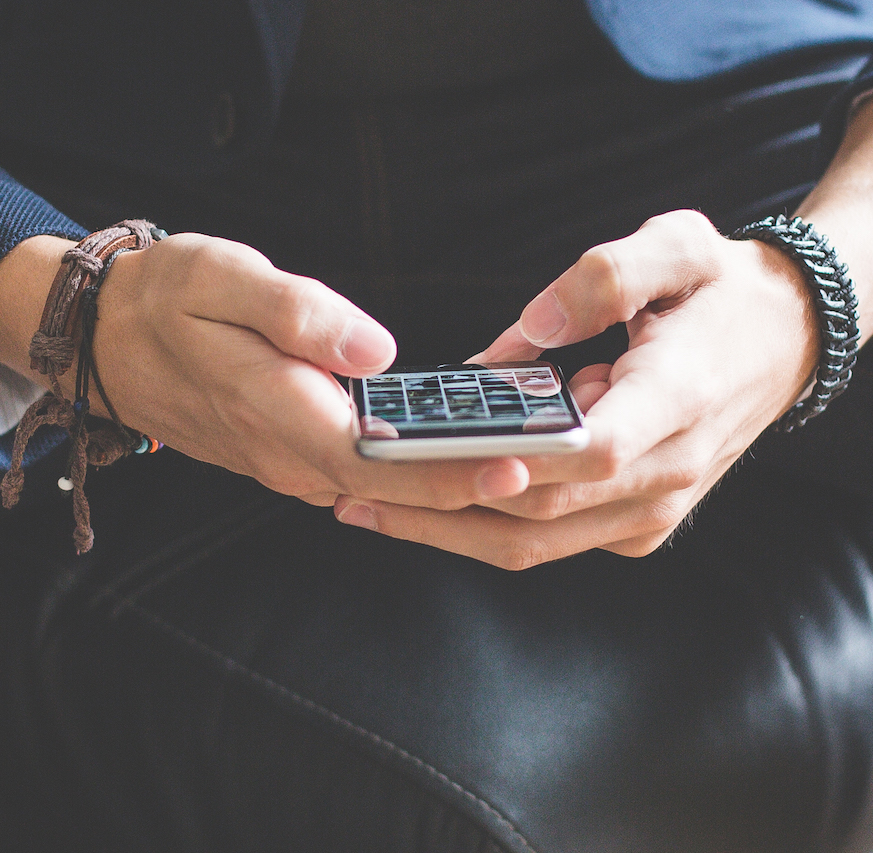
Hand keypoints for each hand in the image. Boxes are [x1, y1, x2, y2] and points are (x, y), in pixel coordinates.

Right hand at [90, 233, 530, 507]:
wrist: (114, 342)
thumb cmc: (168, 301)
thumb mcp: (220, 280)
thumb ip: (297, 315)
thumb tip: (377, 352)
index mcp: (280, 413)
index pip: (380, 461)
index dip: (449, 470)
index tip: (514, 463)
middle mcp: (293, 457)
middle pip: (398, 490)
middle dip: (474, 487)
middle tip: (553, 471)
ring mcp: (297, 465)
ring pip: (388, 493)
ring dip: (455, 486)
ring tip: (530, 463)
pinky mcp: (301, 457)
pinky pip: (371, 480)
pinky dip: (422, 475)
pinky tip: (468, 458)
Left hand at [335, 210, 819, 566]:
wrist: (785, 343)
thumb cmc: (723, 292)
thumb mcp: (679, 247)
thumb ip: (603, 278)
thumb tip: (518, 338)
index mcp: (680, 399)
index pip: (592, 450)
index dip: (512, 461)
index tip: (428, 456)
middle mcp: (668, 472)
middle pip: (540, 512)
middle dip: (439, 505)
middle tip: (354, 486)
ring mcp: (652, 509)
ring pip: (535, 542)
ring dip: (446, 531)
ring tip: (365, 505)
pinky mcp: (636, 524)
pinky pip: (548, 539)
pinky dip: (484, 527)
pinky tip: (425, 503)